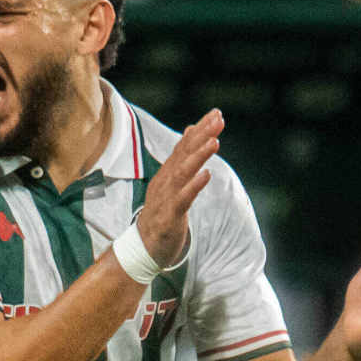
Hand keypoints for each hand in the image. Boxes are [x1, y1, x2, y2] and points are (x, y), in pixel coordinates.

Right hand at [132, 110, 222, 267]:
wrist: (143, 247)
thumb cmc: (161, 214)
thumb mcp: (171, 183)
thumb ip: (182, 157)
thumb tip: (191, 131)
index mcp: (168, 173)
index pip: (184, 146)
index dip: (200, 129)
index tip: (216, 113)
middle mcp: (166, 181)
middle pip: (184, 154)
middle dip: (201, 135)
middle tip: (217, 120)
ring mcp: (167, 197)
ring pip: (183, 172)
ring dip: (198, 156)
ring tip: (214, 142)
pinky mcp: (170, 216)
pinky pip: (183, 199)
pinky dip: (194, 186)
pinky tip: (206, 175)